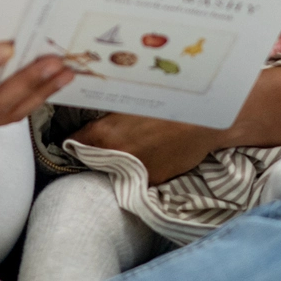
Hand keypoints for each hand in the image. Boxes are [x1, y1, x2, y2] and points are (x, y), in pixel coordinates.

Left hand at [71, 112, 221, 183]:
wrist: (206, 121)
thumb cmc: (170, 103)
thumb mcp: (134, 99)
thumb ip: (110, 112)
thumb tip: (95, 117)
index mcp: (104, 134)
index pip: (74, 141)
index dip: (74, 137)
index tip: (75, 136)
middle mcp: (114, 157)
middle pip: (94, 156)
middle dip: (97, 149)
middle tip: (109, 137)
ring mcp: (134, 172)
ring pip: (117, 167)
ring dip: (120, 159)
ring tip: (137, 142)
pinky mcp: (152, 181)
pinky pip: (139, 174)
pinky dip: (142, 165)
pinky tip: (155, 150)